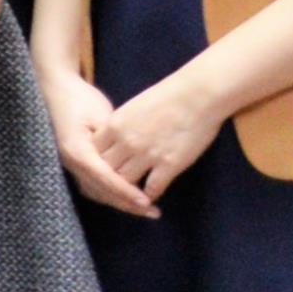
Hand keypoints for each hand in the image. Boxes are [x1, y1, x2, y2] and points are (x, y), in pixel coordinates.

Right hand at [41, 68, 154, 217]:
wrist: (55, 89)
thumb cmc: (80, 99)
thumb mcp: (102, 116)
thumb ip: (115, 141)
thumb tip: (133, 164)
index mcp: (78, 151)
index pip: (106, 179)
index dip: (127, 192)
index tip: (148, 203)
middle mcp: (71, 163)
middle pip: (101, 191)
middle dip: (126, 203)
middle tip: (152, 212)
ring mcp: (70, 164)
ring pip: (95, 191)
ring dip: (118, 201)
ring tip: (142, 207)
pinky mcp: (73, 162)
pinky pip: (91, 184)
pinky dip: (109, 192)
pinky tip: (124, 195)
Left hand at [91, 71, 230, 211]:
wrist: (197, 94)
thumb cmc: (168, 96)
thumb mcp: (133, 108)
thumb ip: (121, 126)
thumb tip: (113, 138)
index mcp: (114, 125)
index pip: (95, 152)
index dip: (98, 162)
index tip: (103, 169)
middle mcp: (126, 142)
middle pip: (107, 169)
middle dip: (109, 179)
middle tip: (114, 188)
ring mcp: (147, 155)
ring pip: (126, 182)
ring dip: (128, 191)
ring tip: (131, 196)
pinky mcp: (169, 164)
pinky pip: (152, 188)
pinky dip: (149, 195)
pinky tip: (151, 197)